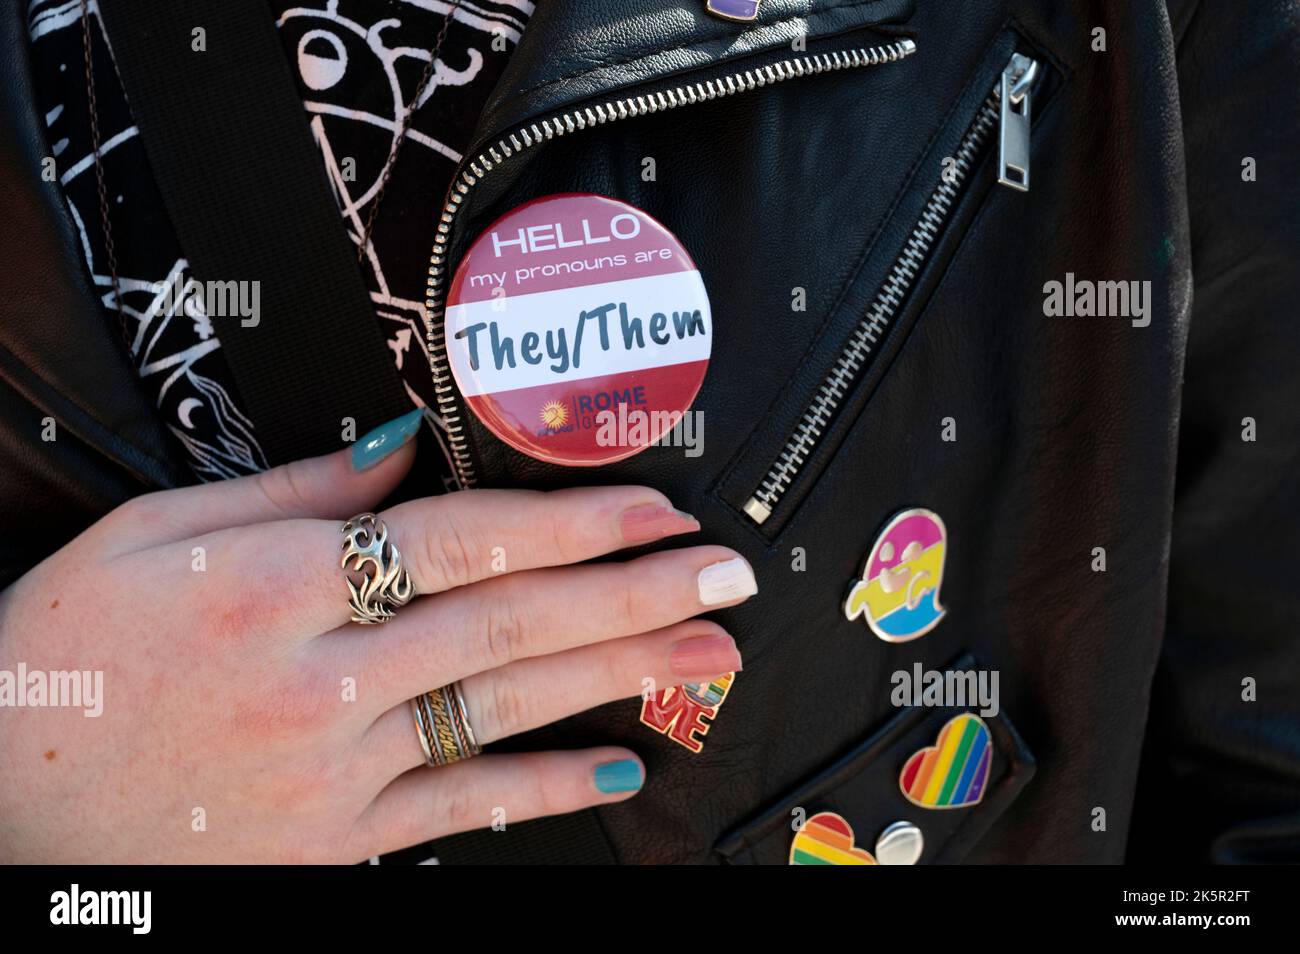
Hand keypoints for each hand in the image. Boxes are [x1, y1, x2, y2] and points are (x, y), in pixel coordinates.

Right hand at [0, 413, 752, 861]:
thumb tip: (397, 443)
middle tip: (723, 573)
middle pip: (511, 619)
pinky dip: (543, 789)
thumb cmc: (63, 652)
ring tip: (707, 652)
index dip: (570, 521)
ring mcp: (332, 768)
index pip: (460, 538)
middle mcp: (317, 676)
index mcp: (272, 582)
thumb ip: (289, 490)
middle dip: (633, 591)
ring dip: (619, 675)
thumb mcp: (153, 535)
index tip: (648, 509)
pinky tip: (618, 768)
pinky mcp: (333, 839)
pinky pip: (458, 808)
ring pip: (505, 708)